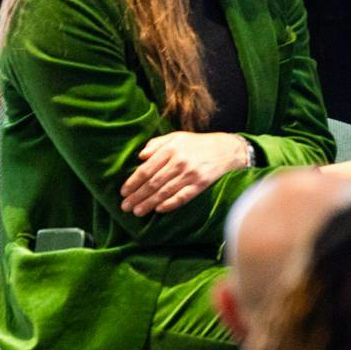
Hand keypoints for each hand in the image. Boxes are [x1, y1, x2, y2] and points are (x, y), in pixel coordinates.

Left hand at [121, 131, 249, 216]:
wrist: (227, 149)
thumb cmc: (198, 144)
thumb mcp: (177, 137)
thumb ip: (156, 144)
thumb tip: (140, 156)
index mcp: (171, 149)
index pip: (146, 169)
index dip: (133, 182)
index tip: (123, 192)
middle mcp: (179, 161)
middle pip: (153, 183)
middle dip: (137, 196)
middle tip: (125, 207)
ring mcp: (190, 174)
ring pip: (164, 192)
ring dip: (149, 203)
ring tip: (137, 212)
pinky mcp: (201, 184)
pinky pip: (182, 197)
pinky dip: (169, 204)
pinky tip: (159, 210)